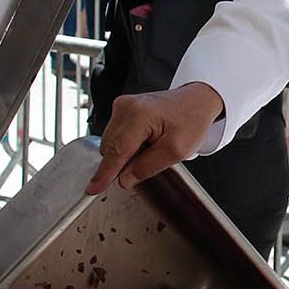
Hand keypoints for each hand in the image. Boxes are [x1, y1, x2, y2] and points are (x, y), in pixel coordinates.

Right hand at [85, 82, 223, 193]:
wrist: (195, 100)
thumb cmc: (191, 120)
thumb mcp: (176, 151)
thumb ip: (148, 167)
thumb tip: (123, 179)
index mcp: (140, 115)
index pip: (116, 151)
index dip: (104, 174)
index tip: (92, 188)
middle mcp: (125, 107)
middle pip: (111, 148)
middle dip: (123, 162)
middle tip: (151, 158)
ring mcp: (121, 106)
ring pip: (111, 144)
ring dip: (126, 153)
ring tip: (151, 146)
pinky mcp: (121, 108)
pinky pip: (116, 136)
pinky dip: (127, 145)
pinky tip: (145, 140)